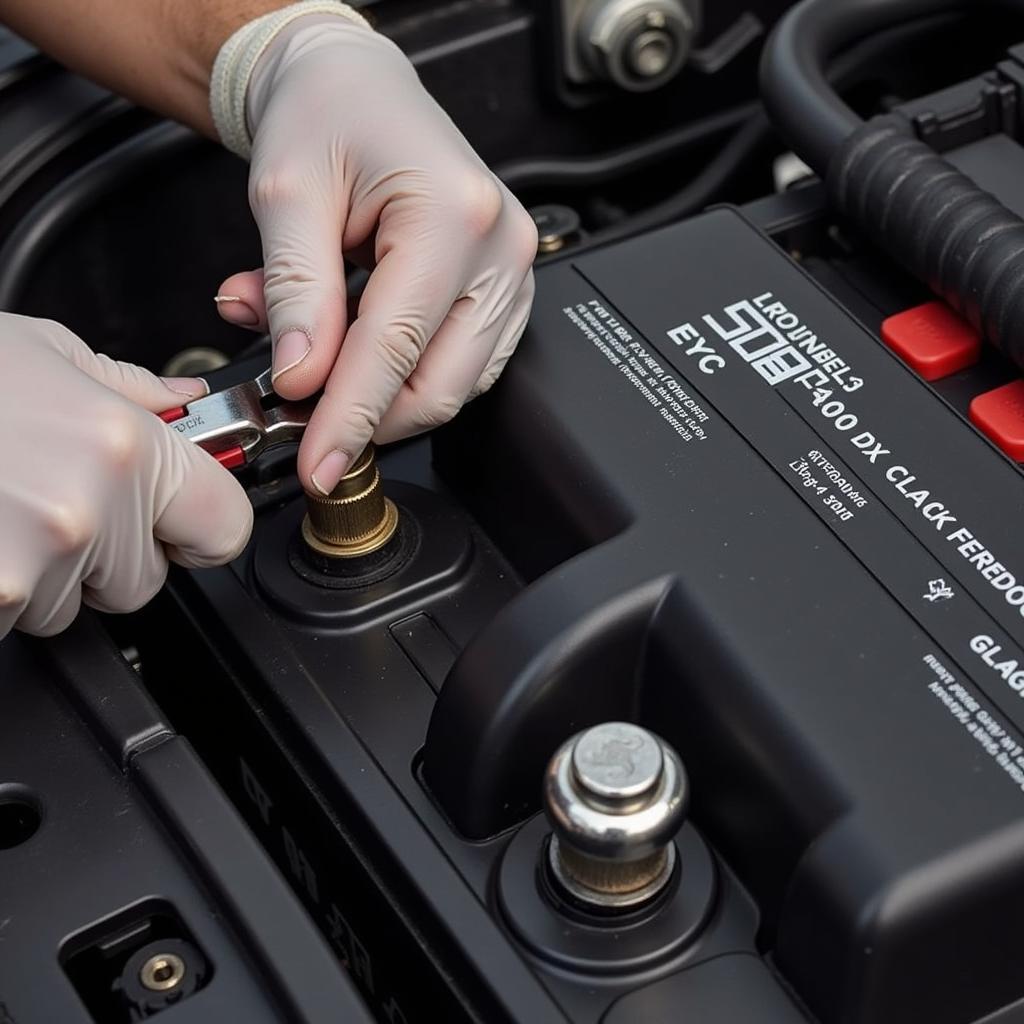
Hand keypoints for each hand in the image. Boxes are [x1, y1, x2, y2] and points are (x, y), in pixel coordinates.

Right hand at [0, 314, 251, 639]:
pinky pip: (14, 620)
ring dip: (42, 574)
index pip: (222, 525)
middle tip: (48, 501)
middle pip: (146, 579)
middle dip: (108, 554)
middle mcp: (86, 511)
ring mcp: (27, 566)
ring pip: (73, 607)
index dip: (200, 524)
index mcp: (121, 445)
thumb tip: (179, 406)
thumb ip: (125, 389)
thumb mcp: (38, 352)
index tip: (180, 520)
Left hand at [215, 15, 536, 494]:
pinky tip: (358, 354)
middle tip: (306, 426)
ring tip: (321, 367)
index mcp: (454, 214)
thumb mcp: (287, 193)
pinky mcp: (504, 288)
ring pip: (456, 384)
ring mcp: (512, 271)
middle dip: (372, 420)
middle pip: (441, 384)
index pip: (396, 348)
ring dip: (385, 398)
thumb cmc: (327, 116)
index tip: (318, 464)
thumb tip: (303, 378)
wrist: (357, 87)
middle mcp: (500, 246)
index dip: (350, 418)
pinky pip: (463, 363)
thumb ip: (296, 292)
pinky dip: (405, 376)